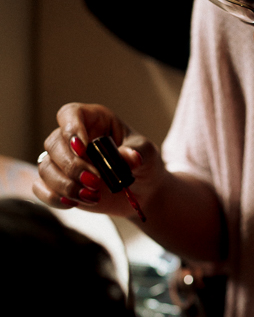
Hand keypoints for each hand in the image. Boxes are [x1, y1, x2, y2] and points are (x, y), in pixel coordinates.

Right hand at [33, 102, 163, 218]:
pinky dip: (53, 197)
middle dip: (72, 166)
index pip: (70, 114)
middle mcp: (74, 138)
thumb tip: (129, 158)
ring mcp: (64, 161)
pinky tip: (72, 203)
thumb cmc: (144, 165)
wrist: (143, 192)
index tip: (81, 148)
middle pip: (54, 143)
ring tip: (92, 196)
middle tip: (95, 182)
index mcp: (94, 121)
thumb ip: (139, 153)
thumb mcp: (148, 155)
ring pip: (45, 167)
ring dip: (64, 184)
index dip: (71, 128)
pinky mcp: (60, 183)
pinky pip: (41, 187)